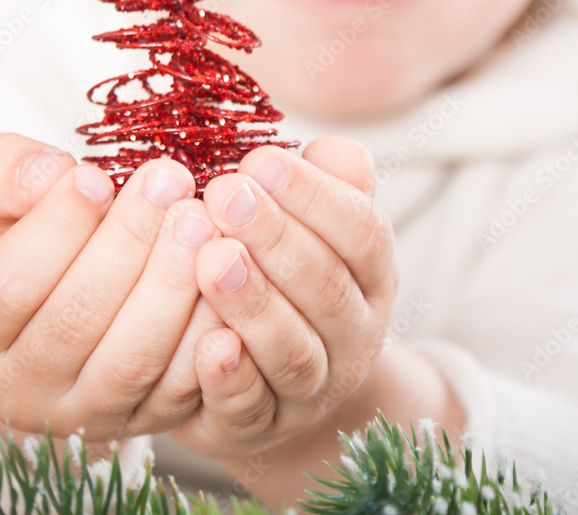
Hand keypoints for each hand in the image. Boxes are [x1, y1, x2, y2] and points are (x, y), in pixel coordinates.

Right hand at [0, 133, 223, 442]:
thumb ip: (3, 173)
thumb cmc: (33, 235)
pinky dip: (211, 331)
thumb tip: (47, 176)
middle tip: (169, 180)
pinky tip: (228, 274)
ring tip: (200, 218)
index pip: (7, 287)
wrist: (70, 296)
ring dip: (173, 284)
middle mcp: (20, 388)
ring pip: (133, 359)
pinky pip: (184, 384)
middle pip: (76, 320)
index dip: (54, 228)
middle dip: (130, 242)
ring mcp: (87, 413)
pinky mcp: (147, 419)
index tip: (96, 175)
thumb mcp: (0, 197)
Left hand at [168, 135, 397, 457]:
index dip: (315, 195)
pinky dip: (231, 380)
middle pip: (326, 288)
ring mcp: (312, 389)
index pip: (361, 231)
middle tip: (227, 195)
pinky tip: (207, 344)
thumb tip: (336, 148)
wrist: (276, 386)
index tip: (261, 160)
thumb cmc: (289, 279)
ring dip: (254, 303)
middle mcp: (353, 335)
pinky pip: (251, 409)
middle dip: (276, 237)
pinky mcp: (261, 429)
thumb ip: (327, 184)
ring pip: (293, 351)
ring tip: (213, 258)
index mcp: (371, 275)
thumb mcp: (317, 228)